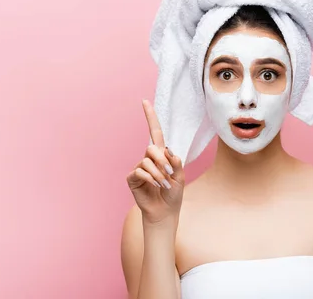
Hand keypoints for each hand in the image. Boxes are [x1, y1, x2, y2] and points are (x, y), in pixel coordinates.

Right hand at [126, 100, 184, 224]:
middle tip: (169, 173)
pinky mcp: (132, 178)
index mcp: (161, 155)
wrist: (165, 212)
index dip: (150, 117)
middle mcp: (148, 158)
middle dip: (162, 160)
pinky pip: (140, 171)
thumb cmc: (173, 194)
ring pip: (146, 161)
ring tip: (163, 184)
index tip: (144, 101)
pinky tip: (155, 185)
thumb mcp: (180, 177)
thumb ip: (176, 163)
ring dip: (158, 174)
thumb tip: (167, 150)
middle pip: (152, 148)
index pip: (155, 132)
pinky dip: (150, 178)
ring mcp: (139, 167)